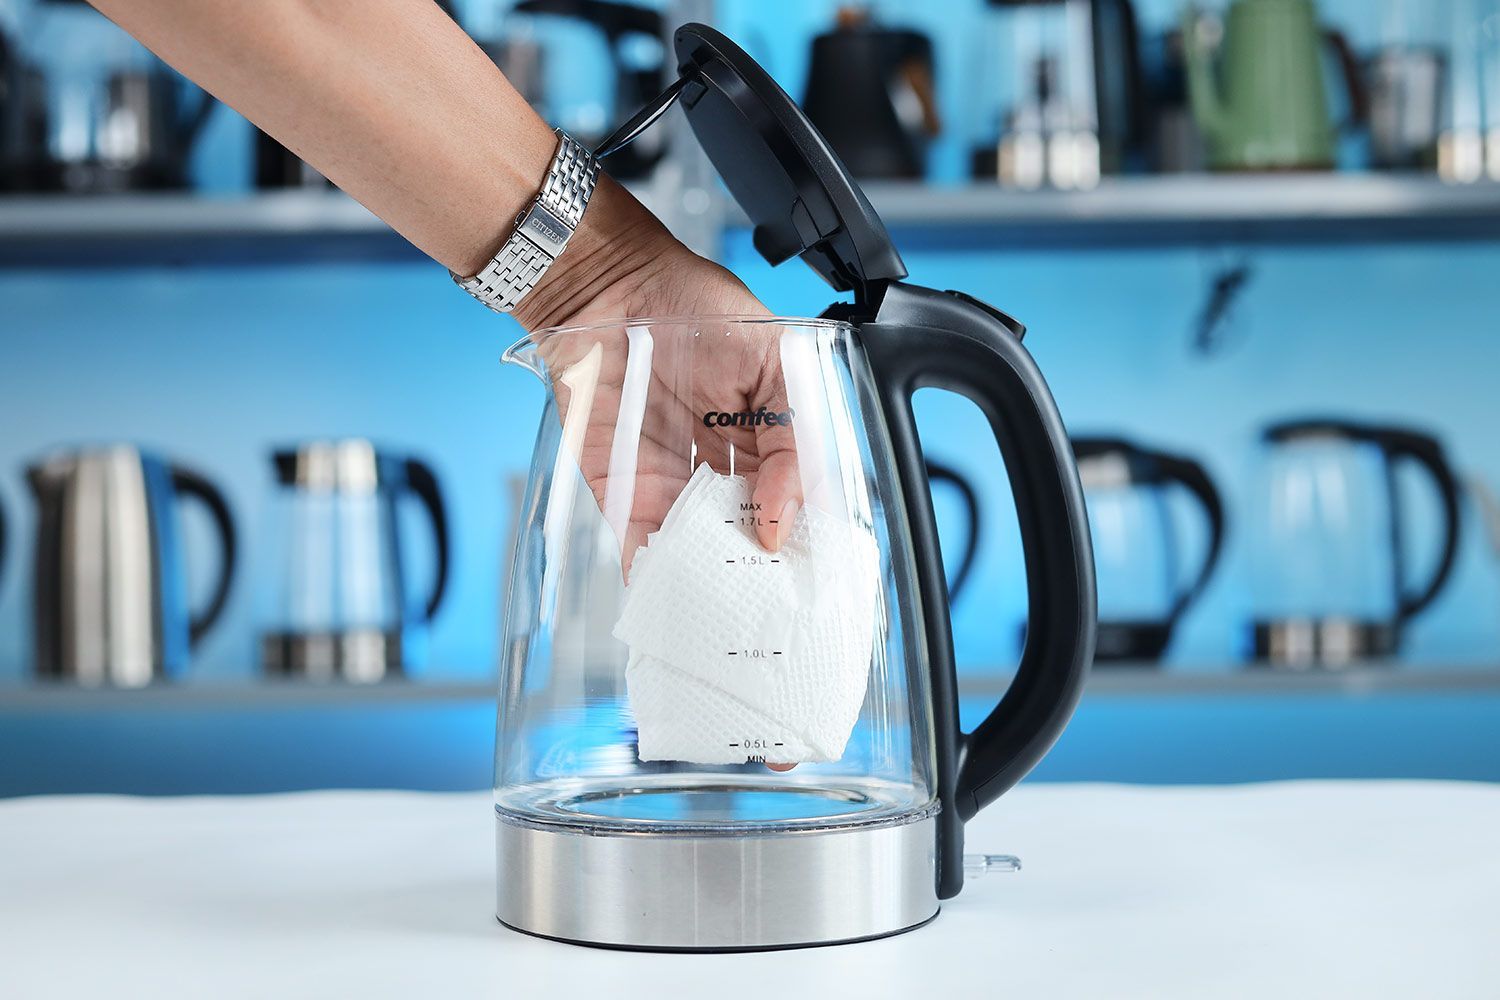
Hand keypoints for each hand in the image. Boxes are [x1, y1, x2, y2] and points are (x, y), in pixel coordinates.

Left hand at [514, 180, 802, 573]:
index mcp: (764, 447)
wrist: (611, 287)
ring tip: (728, 610)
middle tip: (774, 603)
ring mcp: (672, 487)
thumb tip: (784, 510)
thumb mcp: (775, 359)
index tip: (817, 569)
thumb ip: (793, 433)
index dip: (807, 539)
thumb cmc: (694, 306)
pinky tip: (670, 595)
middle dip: (760, 572)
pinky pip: (640, 544)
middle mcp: (721, 473)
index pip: (794, 506)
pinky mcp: (622, 492)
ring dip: (712, 581)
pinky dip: (653, 573)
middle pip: (748, 539)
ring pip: (699, 551)